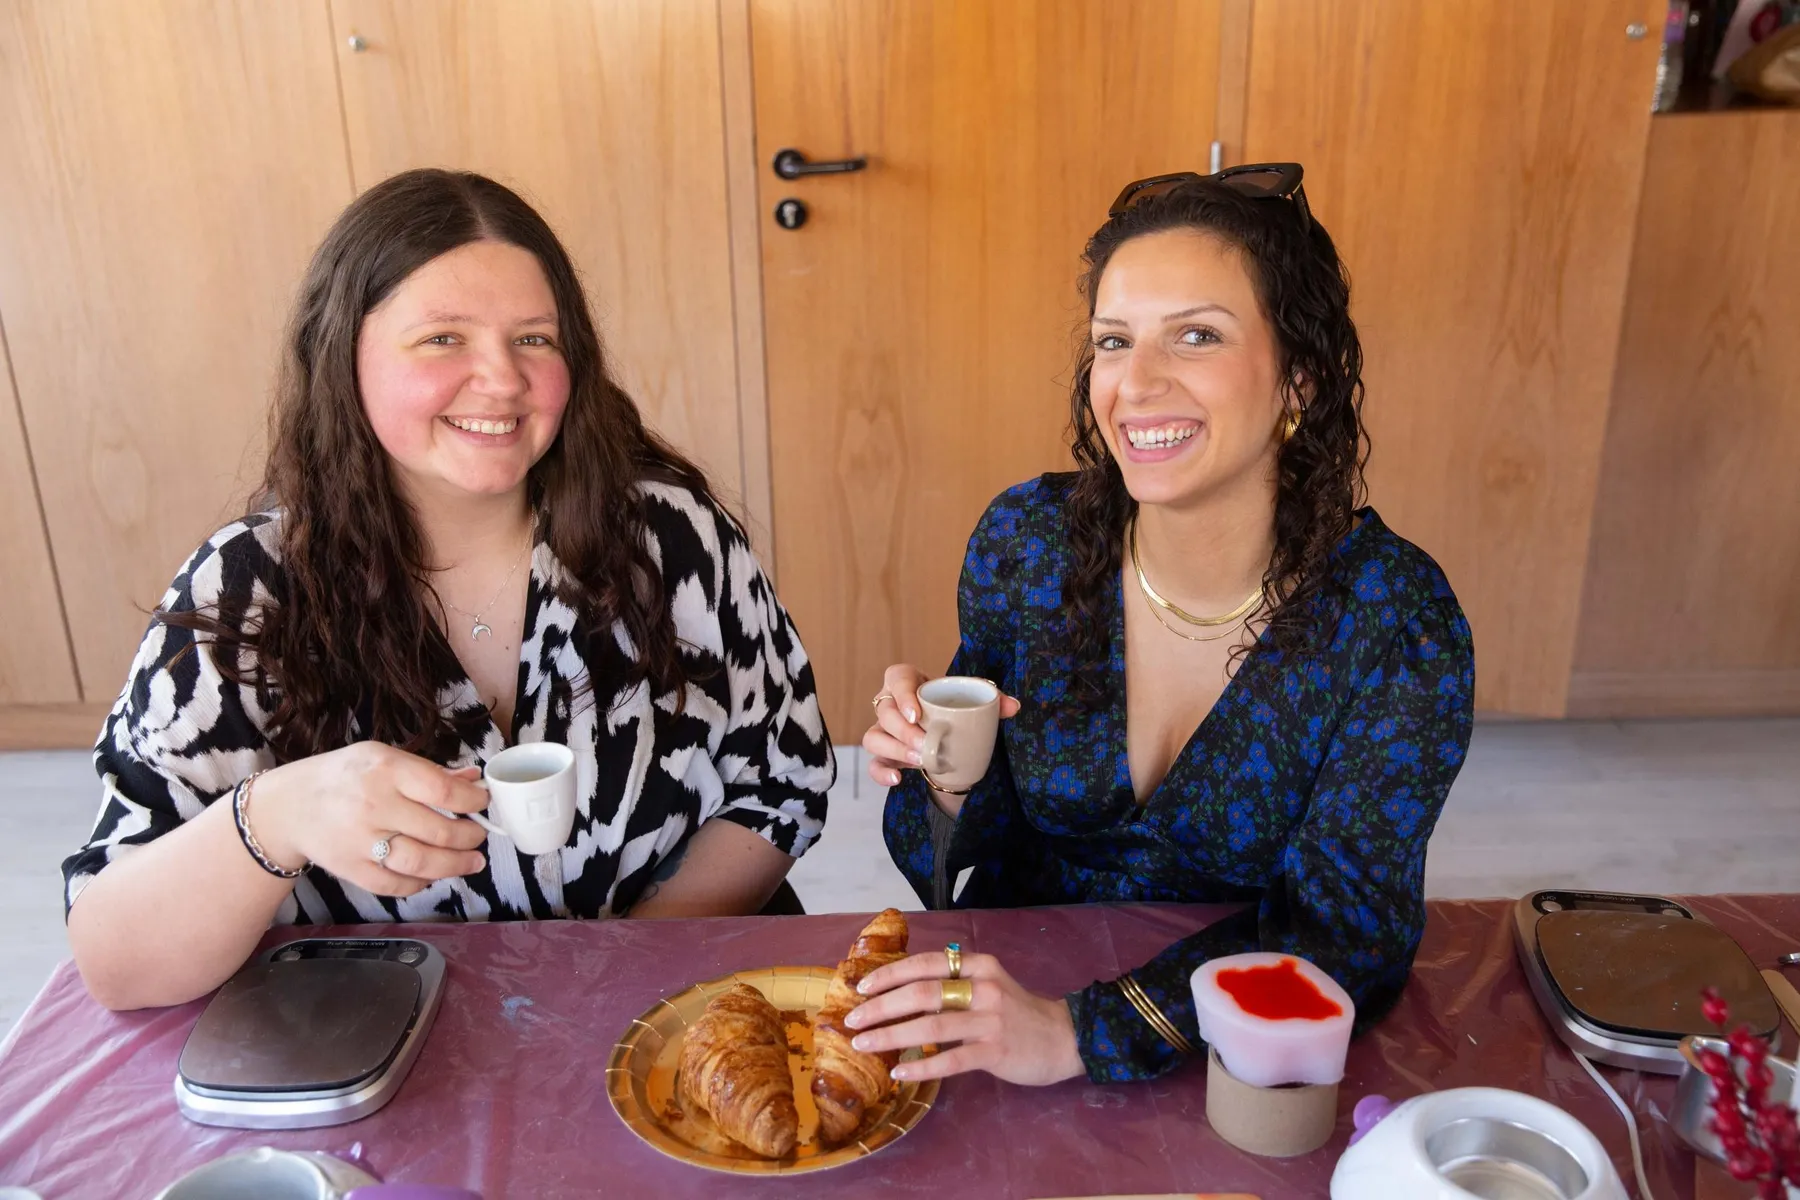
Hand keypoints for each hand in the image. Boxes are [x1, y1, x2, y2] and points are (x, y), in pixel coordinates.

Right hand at [252, 742, 490, 896]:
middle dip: (470, 838)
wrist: (287, 806)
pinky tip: (432, 876)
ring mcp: (361, 841)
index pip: (443, 791)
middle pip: (438, 831)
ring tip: (472, 862)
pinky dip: (420, 884)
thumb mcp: (383, 758)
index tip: (483, 805)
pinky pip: (395, 885)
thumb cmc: (343, 776)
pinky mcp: (351, 869)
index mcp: (386, 770)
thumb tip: (474, 781)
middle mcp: (374, 805)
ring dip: (455, 866)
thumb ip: (428, 772)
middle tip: (481, 837)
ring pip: (421, 863)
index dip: (473, 802)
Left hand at [841, 948, 1084, 1086]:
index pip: (925, 963)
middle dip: (881, 1007)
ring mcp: (990, 1020)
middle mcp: (983, 987)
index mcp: (978, 965)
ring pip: (931, 1025)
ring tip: (864, 1045)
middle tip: (853, 1021)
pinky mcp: (996, 1051)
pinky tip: (899, 1071)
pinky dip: (921, 1064)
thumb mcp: (988, 984)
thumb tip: (901, 992)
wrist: (1065, 1038)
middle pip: (921, 992)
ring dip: (891, 1034)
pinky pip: (950, 1059)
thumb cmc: (1018, 1012)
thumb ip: (953, 984)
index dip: (889, 975)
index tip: (861, 988)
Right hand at [862, 664, 1020, 789]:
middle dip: (903, 730)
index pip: (896, 678)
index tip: (917, 713)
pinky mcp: (883, 754)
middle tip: (925, 743)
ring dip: (895, 750)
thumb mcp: (971, 701)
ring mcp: (883, 730)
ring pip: (874, 738)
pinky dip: (881, 773)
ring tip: (920, 760)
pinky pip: (873, 763)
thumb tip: (1014, 706)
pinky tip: (898, 778)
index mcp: (908, 681)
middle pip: (885, 712)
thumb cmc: (953, 707)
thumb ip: (993, 701)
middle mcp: (890, 704)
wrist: (946, 730)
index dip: (902, 694)